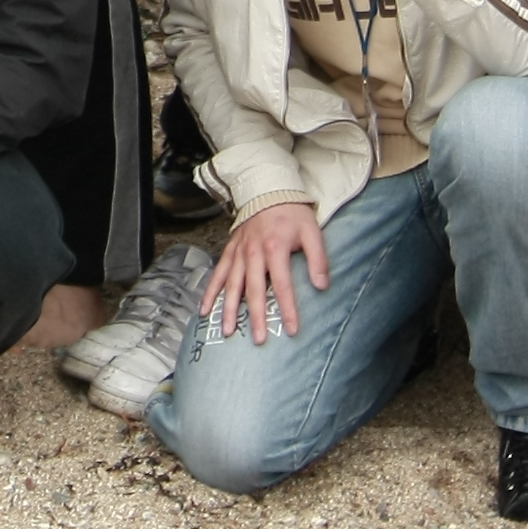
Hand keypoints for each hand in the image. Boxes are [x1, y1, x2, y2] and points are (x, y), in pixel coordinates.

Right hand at [205, 201, 328, 345]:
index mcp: (275, 248)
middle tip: (258, 339)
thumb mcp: (312, 231)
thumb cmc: (292, 213)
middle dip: (255, 316)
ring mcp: (239, 252)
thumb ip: (318, 259)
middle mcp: (253, 252)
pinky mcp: (230, 250)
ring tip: (227, 330)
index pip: (282, 284)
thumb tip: (322, 286)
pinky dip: (210, 291)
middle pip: (253, 289)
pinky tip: (205, 310)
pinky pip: (217, 273)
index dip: (287, 308)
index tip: (291, 329)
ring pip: (231, 284)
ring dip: (228, 308)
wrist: (267, 188)